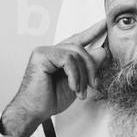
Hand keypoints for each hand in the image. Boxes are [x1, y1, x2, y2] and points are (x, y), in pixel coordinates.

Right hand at [0, 19, 107, 136]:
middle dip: (91, 67)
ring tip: (80, 91)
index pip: (77, 40)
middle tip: (94, 84)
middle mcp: (50, 51)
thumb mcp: (77, 83)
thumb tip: (101, 51)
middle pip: (79, 48)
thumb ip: (87, 67)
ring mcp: (44, 52)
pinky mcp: (41, 56)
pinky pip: (67, 60)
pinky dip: (74, 76)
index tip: (103, 24)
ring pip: (75, 54)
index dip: (91, 32)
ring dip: (83, 75)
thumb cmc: (49, 100)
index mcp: (57, 56)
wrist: (33, 111)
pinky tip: (72, 87)